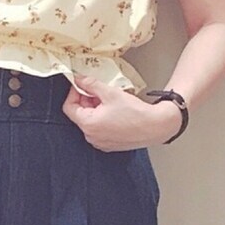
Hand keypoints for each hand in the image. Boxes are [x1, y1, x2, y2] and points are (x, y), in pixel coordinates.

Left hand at [62, 74, 180, 148]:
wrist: (156, 126)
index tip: (82, 85)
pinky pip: (99, 129)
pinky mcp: (109, 144)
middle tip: (99, 90)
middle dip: (86, 99)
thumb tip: (79, 79)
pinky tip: (114, 110)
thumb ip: (91, 84)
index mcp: (88, 124)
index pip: (68, 107)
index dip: (73, 93)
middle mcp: (91, 137)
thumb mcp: (110, 93)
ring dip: (95, 108)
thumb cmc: (136, 113)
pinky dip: (102, 118)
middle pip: (79, 114)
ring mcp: (100, 142)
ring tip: (109, 99)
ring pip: (90, 121)